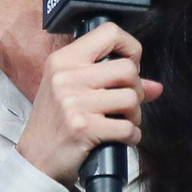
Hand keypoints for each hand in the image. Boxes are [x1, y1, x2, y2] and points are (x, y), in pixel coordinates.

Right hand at [16, 21, 164, 186]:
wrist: (35, 160)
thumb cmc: (56, 123)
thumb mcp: (74, 93)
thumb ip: (114, 82)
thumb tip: (156, 87)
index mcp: (64, 60)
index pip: (109, 32)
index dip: (130, 47)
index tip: (131, 65)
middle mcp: (66, 76)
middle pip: (127, 68)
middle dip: (136, 89)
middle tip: (126, 103)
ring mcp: (73, 102)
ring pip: (131, 98)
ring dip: (134, 115)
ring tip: (122, 122)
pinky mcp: (83, 128)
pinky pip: (127, 128)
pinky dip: (131, 136)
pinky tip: (120, 138)